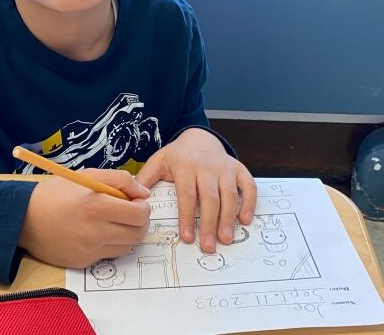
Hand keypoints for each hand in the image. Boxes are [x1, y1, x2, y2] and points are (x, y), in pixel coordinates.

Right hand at [18, 169, 151, 267]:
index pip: (139, 214)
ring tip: (113, 221)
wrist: (23, 218)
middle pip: (138, 234)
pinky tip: (97, 232)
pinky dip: (110, 244)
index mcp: (97, 205)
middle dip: (140, 222)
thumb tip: (143, 193)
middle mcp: (95, 231)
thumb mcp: (87, 175)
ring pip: (127, 246)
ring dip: (127, 234)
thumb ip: (119, 179)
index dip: (143, 207)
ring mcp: (90, 250)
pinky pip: (109, 255)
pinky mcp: (83, 262)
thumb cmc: (55, 193)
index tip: (136, 201)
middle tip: (130, 212)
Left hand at [135, 128, 255, 253]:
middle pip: (209, 198)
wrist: (199, 138)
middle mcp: (207, 167)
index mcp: (185, 167)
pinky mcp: (239, 169)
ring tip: (225, 239)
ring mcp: (225, 168)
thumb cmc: (177, 156)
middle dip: (209, 224)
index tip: (187, 237)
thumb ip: (145, 179)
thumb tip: (133, 198)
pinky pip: (248, 186)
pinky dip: (249, 202)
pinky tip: (245, 220)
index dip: (187, 217)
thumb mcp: (158, 162)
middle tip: (208, 246)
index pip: (187, 195)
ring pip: (229, 195)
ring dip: (228, 218)